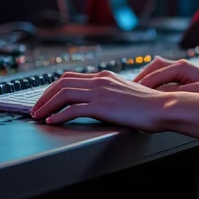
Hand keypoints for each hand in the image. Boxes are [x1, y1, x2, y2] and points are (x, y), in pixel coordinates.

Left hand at [30, 69, 169, 127]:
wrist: (163, 107)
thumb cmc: (150, 105)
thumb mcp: (127, 94)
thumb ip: (112, 95)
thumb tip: (102, 104)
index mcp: (105, 77)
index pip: (70, 77)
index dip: (53, 88)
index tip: (46, 99)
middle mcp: (100, 80)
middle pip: (61, 83)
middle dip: (44, 96)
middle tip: (35, 109)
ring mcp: (100, 92)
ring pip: (63, 94)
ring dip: (46, 105)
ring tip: (37, 116)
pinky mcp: (102, 106)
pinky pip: (72, 109)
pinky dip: (58, 115)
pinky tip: (51, 122)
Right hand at [132, 57, 198, 95]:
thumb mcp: (195, 95)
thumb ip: (174, 94)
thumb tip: (154, 96)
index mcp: (182, 66)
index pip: (155, 74)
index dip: (142, 85)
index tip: (129, 94)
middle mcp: (180, 65)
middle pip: (152, 68)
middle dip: (139, 79)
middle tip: (126, 92)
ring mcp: (180, 70)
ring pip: (156, 71)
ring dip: (145, 81)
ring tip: (134, 93)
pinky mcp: (182, 77)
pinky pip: (162, 78)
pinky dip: (153, 84)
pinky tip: (148, 94)